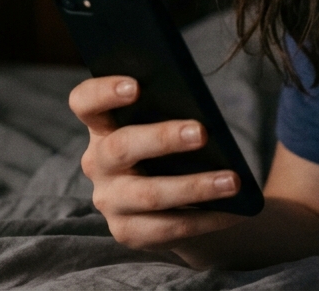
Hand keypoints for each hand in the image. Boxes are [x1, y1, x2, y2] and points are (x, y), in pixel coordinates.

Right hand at [69, 76, 247, 249]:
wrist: (172, 203)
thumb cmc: (170, 149)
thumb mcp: (165, 127)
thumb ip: (171, 113)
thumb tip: (204, 112)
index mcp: (102, 126)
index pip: (85, 102)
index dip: (103, 92)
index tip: (136, 86)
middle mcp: (97, 162)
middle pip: (121, 147)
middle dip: (163, 138)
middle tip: (202, 132)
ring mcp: (110, 200)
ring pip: (149, 194)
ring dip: (195, 187)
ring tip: (232, 181)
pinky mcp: (127, 232)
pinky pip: (168, 227)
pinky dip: (205, 218)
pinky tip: (233, 211)